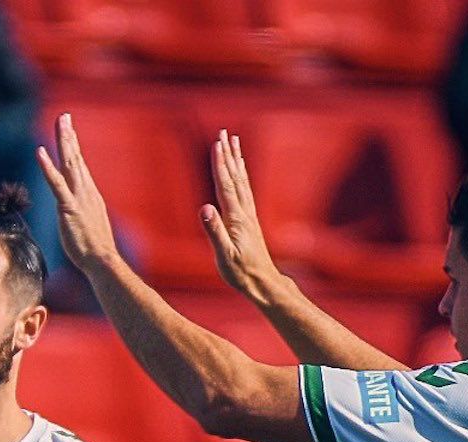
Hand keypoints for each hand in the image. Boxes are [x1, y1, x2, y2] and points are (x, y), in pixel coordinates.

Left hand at [36, 114, 120, 269]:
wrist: (102, 259)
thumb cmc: (95, 249)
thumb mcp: (89, 225)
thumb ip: (82, 214)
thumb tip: (79, 213)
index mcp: (89, 194)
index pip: (80, 165)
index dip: (73, 146)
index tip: (69, 130)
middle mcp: (86, 190)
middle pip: (76, 158)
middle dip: (69, 135)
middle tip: (65, 116)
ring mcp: (78, 197)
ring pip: (69, 163)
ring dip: (63, 141)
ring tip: (60, 122)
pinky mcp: (69, 207)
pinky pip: (56, 184)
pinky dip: (47, 167)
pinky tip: (39, 152)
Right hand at [202, 131, 283, 303]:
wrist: (263, 282)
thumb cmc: (241, 272)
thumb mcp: (224, 255)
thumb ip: (214, 231)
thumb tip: (205, 207)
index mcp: (235, 218)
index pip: (225, 184)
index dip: (220, 163)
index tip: (216, 143)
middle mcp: (244, 212)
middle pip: (234, 176)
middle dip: (228, 154)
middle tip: (224, 132)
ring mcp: (248, 215)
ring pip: (242, 181)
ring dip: (236, 160)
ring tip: (234, 142)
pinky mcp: (249, 221)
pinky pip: (245, 191)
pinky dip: (241, 176)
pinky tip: (240, 171)